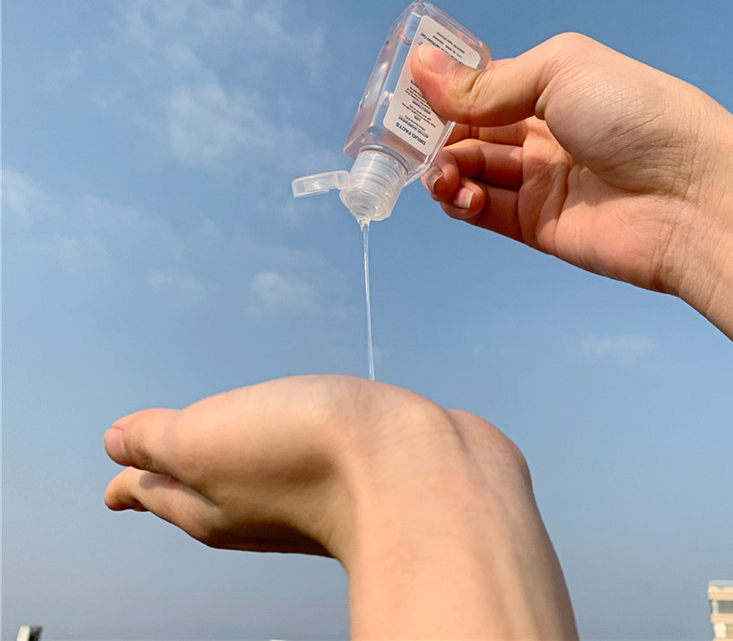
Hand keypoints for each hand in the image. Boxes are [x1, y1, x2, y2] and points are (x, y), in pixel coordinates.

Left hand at [105, 375, 577, 638]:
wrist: (415, 470)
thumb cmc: (305, 455)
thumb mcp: (201, 440)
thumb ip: (153, 441)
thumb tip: (116, 448)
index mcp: (206, 500)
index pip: (151, 492)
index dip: (129, 484)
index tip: (114, 486)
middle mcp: (253, 503)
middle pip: (198, 493)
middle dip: (175, 477)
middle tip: (160, 467)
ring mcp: (304, 489)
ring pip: (250, 475)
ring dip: (229, 462)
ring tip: (220, 448)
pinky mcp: (352, 469)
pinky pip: (300, 457)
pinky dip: (284, 446)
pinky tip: (297, 434)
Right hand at [411, 34, 732, 352]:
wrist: (688, 198)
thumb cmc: (637, 117)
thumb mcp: (558, 74)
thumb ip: (486, 84)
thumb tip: (421, 69)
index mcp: (550, 90)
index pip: (481, 89)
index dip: (443, 93)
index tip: (407, 97)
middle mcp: (542, 135)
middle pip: (469, 134)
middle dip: (436, 136)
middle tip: (409, 143)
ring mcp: (538, 182)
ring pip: (471, 173)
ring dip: (444, 171)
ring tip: (442, 175)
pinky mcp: (535, 225)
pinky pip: (484, 212)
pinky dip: (461, 202)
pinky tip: (459, 195)